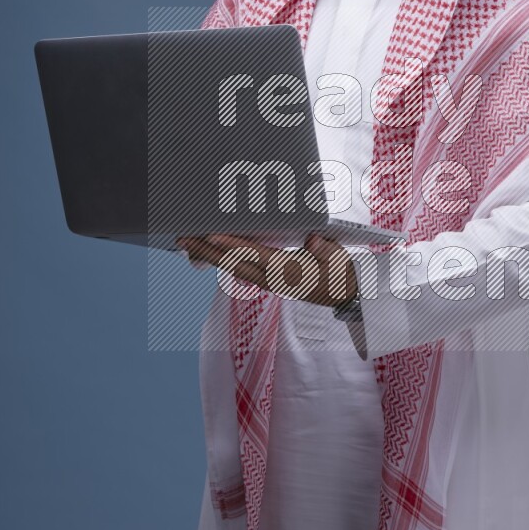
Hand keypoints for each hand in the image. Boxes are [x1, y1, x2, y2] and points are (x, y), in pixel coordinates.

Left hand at [176, 232, 356, 306]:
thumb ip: (325, 249)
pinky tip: (211, 253)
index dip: (232, 244)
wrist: (346, 295)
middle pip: (234, 262)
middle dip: (207, 250)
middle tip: (183, 237)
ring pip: (233, 267)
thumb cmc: (341, 272)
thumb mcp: (339, 259)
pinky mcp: (269, 282)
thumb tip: (314, 239)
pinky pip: (240, 270)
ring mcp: (269, 282)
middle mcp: (273, 278)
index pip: (254, 254)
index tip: (211, 234)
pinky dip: (222, 260)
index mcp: (288, 270)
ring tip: (188, 243)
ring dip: (209, 256)